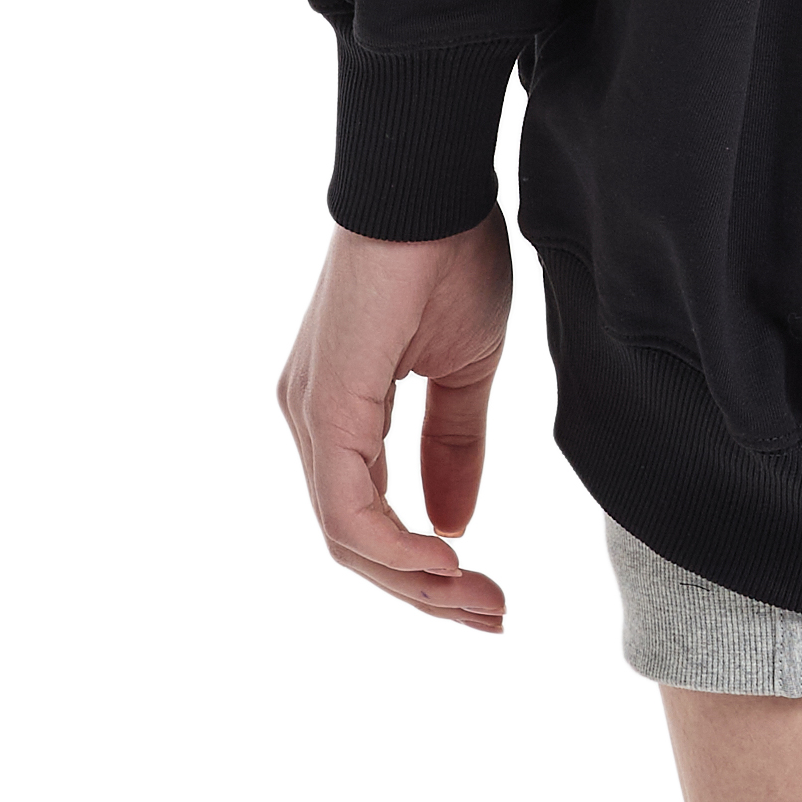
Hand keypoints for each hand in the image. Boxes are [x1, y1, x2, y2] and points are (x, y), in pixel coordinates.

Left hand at [277, 214, 513, 627]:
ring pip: (347, 535)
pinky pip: (347, 505)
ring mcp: (310, 413)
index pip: (369, 518)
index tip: (488, 595)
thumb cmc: (450, 254)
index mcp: (340, 411)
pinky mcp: (325, 404)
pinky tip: (444, 558)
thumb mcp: (465, 369)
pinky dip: (393, 546)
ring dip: (416, 580)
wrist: (432, 184)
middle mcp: (310, 419)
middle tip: (491, 616)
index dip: (425, 568)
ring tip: (479, 601)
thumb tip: (456, 525)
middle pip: (354, 542)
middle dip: (425, 591)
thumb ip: (453, 446)